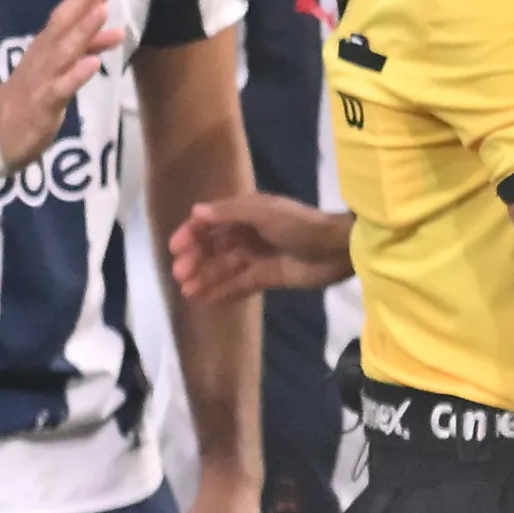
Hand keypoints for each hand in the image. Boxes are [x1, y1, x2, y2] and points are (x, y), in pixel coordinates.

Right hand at [0, 0, 126, 165]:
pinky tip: (92, 64)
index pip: (70, 12)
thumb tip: (116, 31)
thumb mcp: (63, 68)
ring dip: (83, 30)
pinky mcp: (43, 103)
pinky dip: (76, 75)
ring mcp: (43, 77)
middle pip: (66, 21)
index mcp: (48, 45)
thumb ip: (88, 49)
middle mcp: (44, 55)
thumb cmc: (32, 96)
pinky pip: (61, 88)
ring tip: (102, 10)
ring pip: (64, 50)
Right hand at [168, 193, 354, 301]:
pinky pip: (240, 284)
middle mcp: (249, 233)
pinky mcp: (268, 276)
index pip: (211, 222)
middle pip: (215, 247)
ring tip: (188, 291)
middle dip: (196, 259)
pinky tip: (207, 300)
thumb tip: (195, 212)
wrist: (337, 249)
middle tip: (180, 275)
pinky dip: (224, 291)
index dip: (191, 234)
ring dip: (206, 277)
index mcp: (247, 213)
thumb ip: (229, 214)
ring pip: (225, 267)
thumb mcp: (264, 213)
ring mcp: (258, 256)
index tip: (175, 249)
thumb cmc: (300, 225)